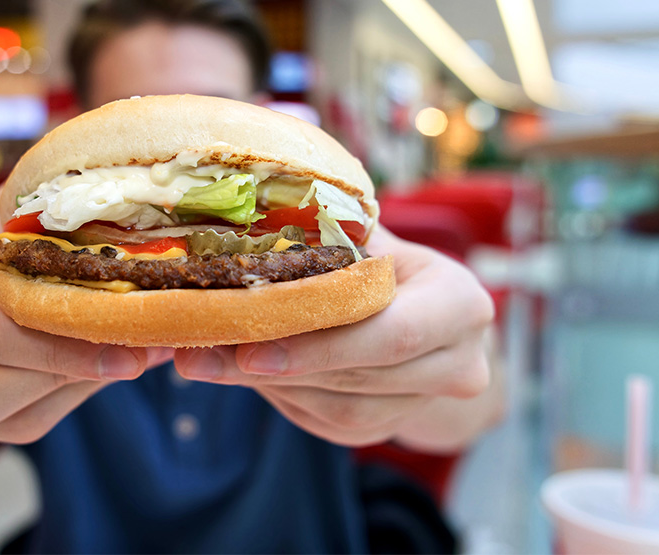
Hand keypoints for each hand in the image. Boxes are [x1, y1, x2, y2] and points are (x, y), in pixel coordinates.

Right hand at [0, 189, 171, 467]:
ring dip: (68, 388)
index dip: (48, 337)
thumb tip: (138, 251)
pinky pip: (21, 424)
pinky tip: (107, 366)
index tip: (119, 326)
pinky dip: (72, 396)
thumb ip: (49, 228)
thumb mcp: (6, 216)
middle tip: (132, 355)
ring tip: (127, 355)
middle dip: (59, 373)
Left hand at [174, 225, 500, 450]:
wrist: (428, 314)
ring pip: (336, 406)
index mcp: (460, 305)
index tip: (248, 346)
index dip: (320, 344)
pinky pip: (324, 419)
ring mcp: (421, 404)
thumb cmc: (388, 261)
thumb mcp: (372, 238)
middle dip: (272, 365)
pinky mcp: (385, 428)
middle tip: (197, 356)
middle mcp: (456, 365)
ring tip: (203, 359)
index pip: (393, 333)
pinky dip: (277, 394)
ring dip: (265, 384)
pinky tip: (237, 369)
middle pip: (357, 375)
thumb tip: (244, 230)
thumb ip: (329, 239)